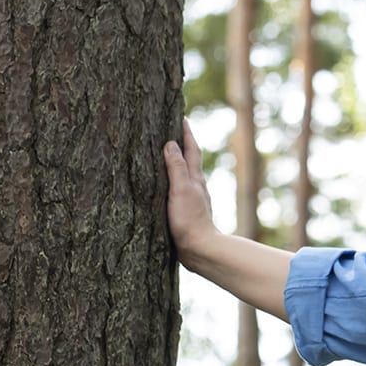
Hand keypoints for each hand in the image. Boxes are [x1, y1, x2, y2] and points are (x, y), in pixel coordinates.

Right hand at [163, 120, 217, 269]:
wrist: (199, 249)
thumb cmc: (189, 220)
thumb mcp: (181, 190)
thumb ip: (176, 168)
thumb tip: (171, 144)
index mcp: (195, 178)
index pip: (191, 149)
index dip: (186, 133)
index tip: (182, 116)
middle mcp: (196, 186)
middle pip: (190, 159)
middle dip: (182, 143)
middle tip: (174, 129)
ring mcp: (192, 198)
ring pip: (185, 174)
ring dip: (177, 161)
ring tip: (166, 153)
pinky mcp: (186, 211)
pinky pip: (179, 188)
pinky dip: (173, 179)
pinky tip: (167, 184)